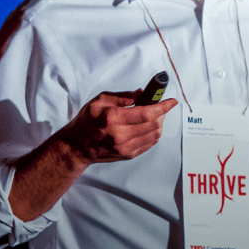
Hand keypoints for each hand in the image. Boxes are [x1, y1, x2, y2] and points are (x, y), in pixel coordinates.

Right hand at [58, 90, 177, 164]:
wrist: (76, 147)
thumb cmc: (86, 122)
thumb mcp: (100, 101)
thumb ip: (123, 96)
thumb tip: (142, 93)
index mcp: (113, 118)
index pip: (147, 113)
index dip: (163, 107)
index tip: (172, 101)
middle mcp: (120, 135)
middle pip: (154, 124)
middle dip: (161, 113)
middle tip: (159, 106)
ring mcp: (125, 147)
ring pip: (155, 135)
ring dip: (159, 124)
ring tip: (153, 116)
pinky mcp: (127, 155)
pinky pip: (149, 144)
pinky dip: (153, 134)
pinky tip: (148, 127)